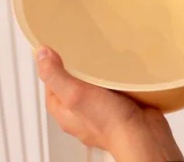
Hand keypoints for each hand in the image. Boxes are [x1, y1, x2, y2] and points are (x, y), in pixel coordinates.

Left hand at [37, 47, 183, 161]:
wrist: (144, 136)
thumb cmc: (110, 122)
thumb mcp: (74, 94)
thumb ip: (55, 74)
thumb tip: (40, 54)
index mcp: (64, 111)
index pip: (50, 83)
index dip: (52, 65)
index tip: (58, 48)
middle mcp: (80, 113)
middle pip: (72, 83)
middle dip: (76, 67)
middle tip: (81, 50)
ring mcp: (100, 111)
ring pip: (93, 85)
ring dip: (97, 72)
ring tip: (101, 57)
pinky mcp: (120, 108)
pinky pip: (113, 88)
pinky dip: (115, 78)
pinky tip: (119, 70)